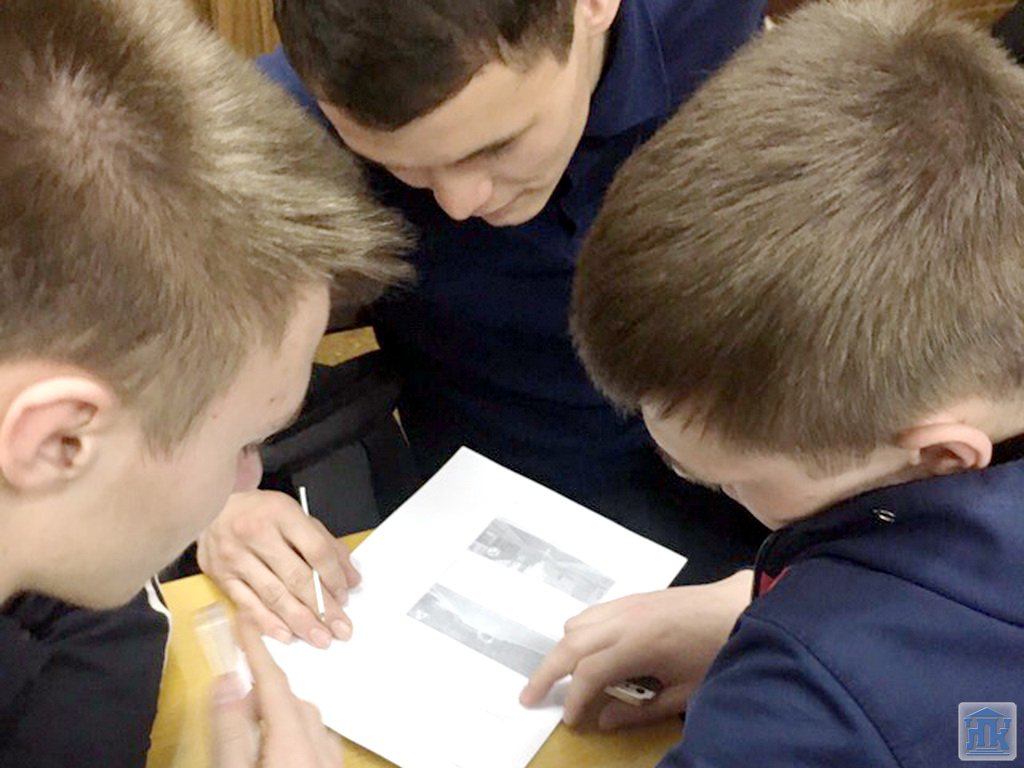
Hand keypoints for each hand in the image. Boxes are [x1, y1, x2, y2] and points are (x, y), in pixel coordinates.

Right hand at [198, 489, 359, 647]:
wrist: (213, 506)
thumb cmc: (263, 513)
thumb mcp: (297, 516)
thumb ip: (326, 545)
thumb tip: (351, 579)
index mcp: (282, 514)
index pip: (316, 550)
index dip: (333, 577)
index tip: (345, 596)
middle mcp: (256, 535)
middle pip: (296, 577)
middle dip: (322, 607)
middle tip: (341, 628)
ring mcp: (235, 557)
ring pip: (273, 595)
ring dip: (300, 621)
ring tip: (320, 638)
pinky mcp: (220, 576)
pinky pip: (247, 604)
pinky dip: (268, 622)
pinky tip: (287, 635)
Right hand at [210, 620, 343, 767]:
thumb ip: (230, 729)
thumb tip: (226, 683)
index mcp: (293, 740)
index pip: (273, 680)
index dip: (255, 648)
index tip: (244, 622)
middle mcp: (319, 745)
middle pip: (289, 699)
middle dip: (260, 689)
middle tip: (230, 693)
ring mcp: (330, 760)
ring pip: (303, 718)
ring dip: (276, 712)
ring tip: (246, 727)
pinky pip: (315, 737)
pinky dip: (293, 730)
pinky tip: (275, 746)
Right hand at [520, 570, 752, 729]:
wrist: (739, 606)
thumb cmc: (718, 651)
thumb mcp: (685, 693)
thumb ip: (641, 710)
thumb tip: (604, 720)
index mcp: (637, 644)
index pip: (588, 674)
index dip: (574, 700)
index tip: (570, 721)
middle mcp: (623, 619)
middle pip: (568, 644)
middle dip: (546, 672)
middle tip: (529, 697)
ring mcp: (626, 604)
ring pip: (575, 624)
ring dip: (562, 651)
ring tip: (559, 677)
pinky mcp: (632, 598)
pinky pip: (591, 613)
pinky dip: (578, 633)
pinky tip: (587, 652)